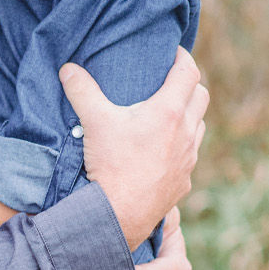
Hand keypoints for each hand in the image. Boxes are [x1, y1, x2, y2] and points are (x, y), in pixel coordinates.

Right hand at [60, 47, 207, 249]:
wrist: (119, 215)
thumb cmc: (110, 165)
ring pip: (199, 126)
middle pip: (201, 96)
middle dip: (188, 85)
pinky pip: (189, 156)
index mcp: (169, 111)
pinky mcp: (184, 181)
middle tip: (169, 83)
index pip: (188, 72)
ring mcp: (188, 159)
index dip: (182, 57)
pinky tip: (161, 152)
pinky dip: (180, 147)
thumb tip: (67, 68)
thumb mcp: (93, 121)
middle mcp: (186, 132)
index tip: (172, 54)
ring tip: (165, 117)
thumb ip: (81, 90)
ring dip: (188, 116)